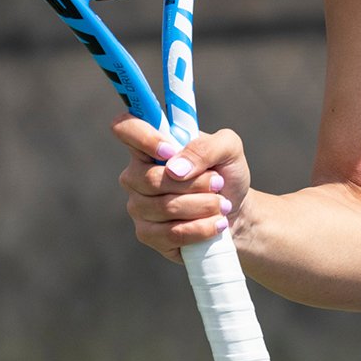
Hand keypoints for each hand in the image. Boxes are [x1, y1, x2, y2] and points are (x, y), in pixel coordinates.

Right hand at [114, 116, 248, 263]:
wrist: (235, 210)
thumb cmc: (226, 173)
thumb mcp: (229, 148)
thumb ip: (206, 147)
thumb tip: (174, 168)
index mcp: (152, 144)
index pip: (126, 127)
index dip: (143, 137)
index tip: (170, 151)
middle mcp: (136, 173)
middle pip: (149, 179)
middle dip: (194, 183)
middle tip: (218, 183)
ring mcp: (138, 204)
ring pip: (163, 207)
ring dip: (202, 205)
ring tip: (222, 204)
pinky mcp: (147, 233)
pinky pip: (170, 233)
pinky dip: (200, 228)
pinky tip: (216, 223)